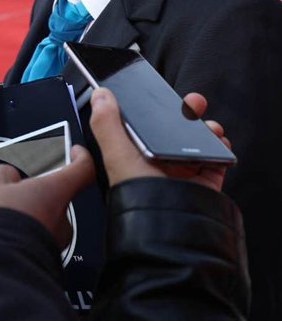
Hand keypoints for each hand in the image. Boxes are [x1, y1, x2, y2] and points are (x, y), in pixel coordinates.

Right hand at [0, 146, 94, 248]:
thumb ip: (4, 175)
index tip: (74, 151)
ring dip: (13, 214)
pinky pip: (23, 240)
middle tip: (2, 188)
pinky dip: (7, 234)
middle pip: (49, 198)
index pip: (81, 170)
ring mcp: (50, 244)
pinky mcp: (37, 263)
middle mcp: (60, 220)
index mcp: (54, 193)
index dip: (79, 157)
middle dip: (27, 193)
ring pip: (33, 220)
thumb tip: (9, 178)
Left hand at [88, 88, 227, 191]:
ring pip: (197, 143)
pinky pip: (215, 160)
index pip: (145, 125)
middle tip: (194, 103)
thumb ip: (107, 122)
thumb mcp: (117, 155)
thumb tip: (100, 94)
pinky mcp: (203, 184)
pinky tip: (219, 144)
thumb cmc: (138, 196)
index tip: (163, 93)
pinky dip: (221, 149)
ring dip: (206, 129)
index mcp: (135, 155)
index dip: (154, 107)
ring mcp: (182, 174)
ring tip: (209, 128)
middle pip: (174, 130)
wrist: (170, 227)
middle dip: (187, 113)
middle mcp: (158, 164)